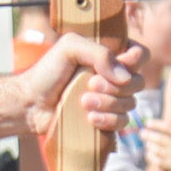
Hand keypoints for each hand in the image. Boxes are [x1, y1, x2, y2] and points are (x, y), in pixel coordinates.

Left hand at [17, 33, 140, 138]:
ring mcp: (110, 100)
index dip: (134, 61)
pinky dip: (108, 120)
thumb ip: (99, 53)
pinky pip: (122, 123)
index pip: (140, 55)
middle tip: (90, 85)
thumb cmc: (47, 72)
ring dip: (108, 103)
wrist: (30, 103)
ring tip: (83, 102)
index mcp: (109, 57)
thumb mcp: (70, 48)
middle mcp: (113, 78)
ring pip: (130, 104)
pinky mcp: (105, 120)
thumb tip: (124, 76)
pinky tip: (90, 118)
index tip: (117, 64)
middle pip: (138, 82)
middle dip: (116, 86)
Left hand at [141, 118, 170, 170]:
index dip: (156, 124)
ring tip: (145, 143)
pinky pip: (159, 161)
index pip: (168, 127)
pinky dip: (152, 157)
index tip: (148, 123)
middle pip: (160, 139)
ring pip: (158, 150)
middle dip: (148, 135)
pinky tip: (148, 154)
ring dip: (149, 146)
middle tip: (141, 133)